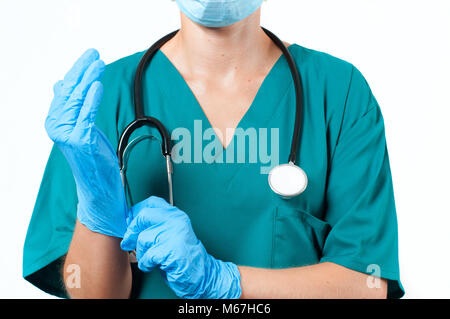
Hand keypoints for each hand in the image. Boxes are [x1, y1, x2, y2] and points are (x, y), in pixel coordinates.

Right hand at [45, 49, 128, 237]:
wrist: (98, 189)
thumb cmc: (92, 158)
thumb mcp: (81, 127)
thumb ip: (71, 107)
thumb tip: (61, 84)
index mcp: (56, 121)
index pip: (65, 91)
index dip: (77, 72)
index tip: (90, 56)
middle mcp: (57, 127)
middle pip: (69, 92)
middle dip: (82, 70)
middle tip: (94, 53)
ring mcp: (67, 136)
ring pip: (76, 101)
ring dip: (88, 79)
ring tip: (99, 64)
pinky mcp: (80, 143)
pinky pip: (86, 117)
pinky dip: (91, 100)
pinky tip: (97, 86)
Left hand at [120, 196, 241, 298]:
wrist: (202, 274)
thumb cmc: (182, 257)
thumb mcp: (169, 235)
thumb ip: (155, 226)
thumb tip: (130, 223)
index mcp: (176, 215)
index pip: (152, 202)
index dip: (136, 210)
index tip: (129, 220)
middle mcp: (176, 220)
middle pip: (144, 216)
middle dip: (131, 231)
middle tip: (128, 242)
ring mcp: (175, 233)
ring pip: (143, 238)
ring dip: (141, 253)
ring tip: (149, 259)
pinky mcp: (171, 249)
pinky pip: (147, 255)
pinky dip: (146, 264)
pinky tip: (153, 265)